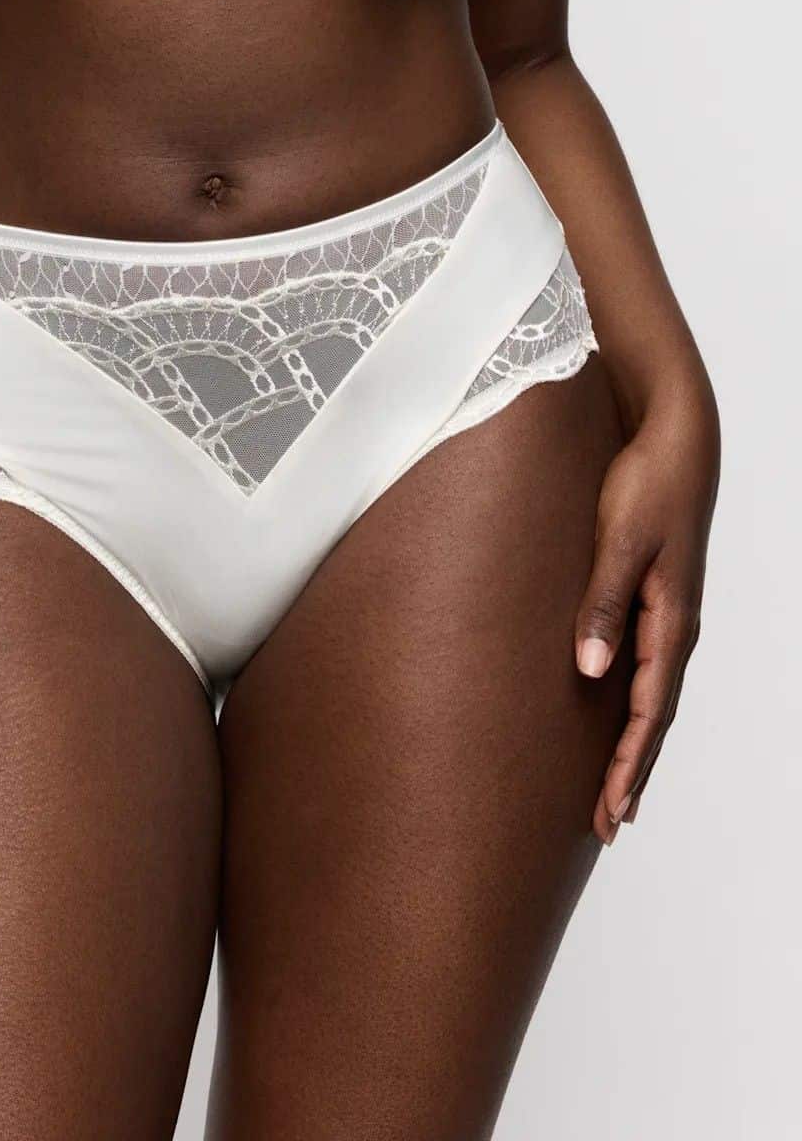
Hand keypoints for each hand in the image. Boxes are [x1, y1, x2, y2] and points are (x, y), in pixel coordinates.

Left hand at [575, 375, 719, 845]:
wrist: (674, 438)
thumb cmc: (646, 484)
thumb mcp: (620, 541)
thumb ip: (603, 604)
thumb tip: (591, 671)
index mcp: (669, 622)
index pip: (649, 713)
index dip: (628, 765)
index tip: (610, 809)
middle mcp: (672, 629)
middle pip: (653, 719)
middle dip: (630, 774)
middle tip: (608, 826)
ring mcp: (664, 618)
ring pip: (650, 701)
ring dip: (632, 749)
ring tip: (612, 794)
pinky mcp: (651, 602)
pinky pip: (643, 673)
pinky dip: (632, 711)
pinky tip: (614, 724)